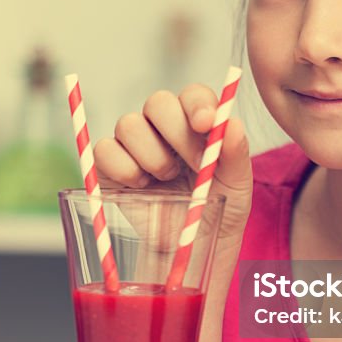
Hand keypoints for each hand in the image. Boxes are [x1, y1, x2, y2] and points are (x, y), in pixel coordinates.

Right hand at [94, 85, 252, 247]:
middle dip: (176, 131)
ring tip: (168, 179)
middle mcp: (163, 126)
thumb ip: (235, 152)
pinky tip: (142, 186)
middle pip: (157, 102)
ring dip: (152, 155)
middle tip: (194, 164)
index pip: (193, 95)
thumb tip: (233, 124)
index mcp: (197, 122)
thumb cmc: (218, 208)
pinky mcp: (109, 164)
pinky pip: (104, 150)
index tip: (206, 124)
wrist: (192, 246)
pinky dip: (123, 169)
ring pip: (128, 124)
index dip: (197, 104)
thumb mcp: (236, 184)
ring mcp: (134, 143)